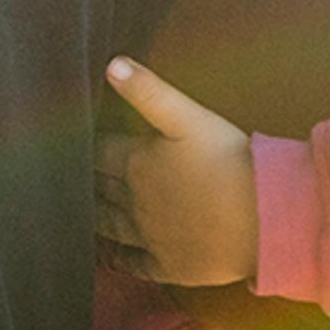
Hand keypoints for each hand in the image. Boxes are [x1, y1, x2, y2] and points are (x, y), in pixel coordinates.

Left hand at [96, 57, 259, 287]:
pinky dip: (117, 260)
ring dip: (93, 217)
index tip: (74, 144)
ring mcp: (149, 237)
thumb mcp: (190, 117)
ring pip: (109, 226)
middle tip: (68, 177)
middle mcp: (134, 202)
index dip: (87, 146)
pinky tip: (109, 258)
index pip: (99, 152)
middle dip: (85, 181)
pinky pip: (134, 264)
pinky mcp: (168, 264)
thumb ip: (149, 91)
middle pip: (99, 189)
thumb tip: (110, 65)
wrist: (261, 217)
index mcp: (136, 163)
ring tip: (79, 212)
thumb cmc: (229, 161)